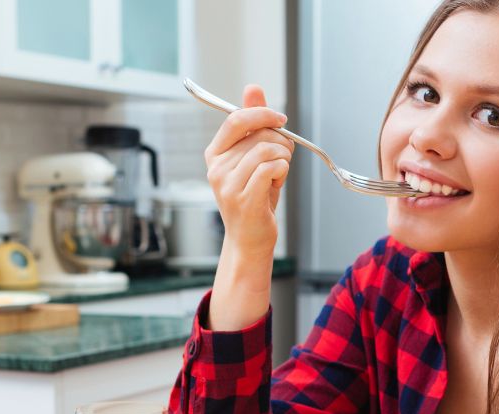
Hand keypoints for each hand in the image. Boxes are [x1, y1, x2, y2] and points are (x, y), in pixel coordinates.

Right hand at [203, 85, 293, 257]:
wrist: (249, 239)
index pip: (235, 119)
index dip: (262, 114)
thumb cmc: (254, 197)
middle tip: (283, 158)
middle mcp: (217, 168)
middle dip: (280, 142)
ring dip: (283, 158)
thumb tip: (252, 88)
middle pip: (257, 134)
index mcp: (215, 154)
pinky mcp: (244, 199)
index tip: (280, 120)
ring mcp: (228, 185)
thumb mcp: (253, 157)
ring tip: (278, 174)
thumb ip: (252, 123)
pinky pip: (272, 168)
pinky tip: (276, 184)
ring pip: (267, 149)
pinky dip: (282, 172)